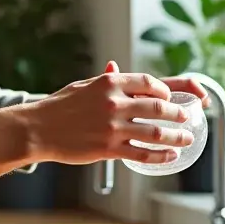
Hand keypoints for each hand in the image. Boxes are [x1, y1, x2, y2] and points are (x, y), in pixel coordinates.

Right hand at [23, 62, 195, 167]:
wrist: (37, 129)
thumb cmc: (59, 106)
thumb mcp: (83, 86)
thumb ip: (104, 79)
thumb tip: (116, 67)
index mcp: (109, 82)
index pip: (150, 82)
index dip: (168, 89)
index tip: (173, 96)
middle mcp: (114, 103)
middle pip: (159, 107)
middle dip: (178, 113)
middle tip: (186, 118)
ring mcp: (112, 127)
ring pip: (156, 132)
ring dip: (176, 136)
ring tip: (186, 139)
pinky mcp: (108, 149)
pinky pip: (142, 154)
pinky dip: (161, 156)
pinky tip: (169, 156)